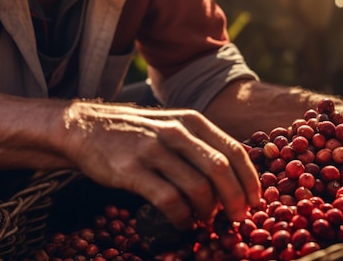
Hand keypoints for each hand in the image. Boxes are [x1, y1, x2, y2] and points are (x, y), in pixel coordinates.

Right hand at [61, 101, 261, 228]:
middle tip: (237, 219)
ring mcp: (153, 150)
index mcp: (191, 121)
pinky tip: (182, 222)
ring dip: (207, 211)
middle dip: (235, 200)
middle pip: (220, 170)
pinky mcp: (132, 170)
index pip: (233, 150)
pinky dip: (182, 217)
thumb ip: (199, 144)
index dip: (249, 180)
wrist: (86, 127)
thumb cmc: (135, 132)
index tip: (255, 201)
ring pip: (197, 187)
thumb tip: (234, 176)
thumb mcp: (171, 124)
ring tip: (205, 221)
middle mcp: (175, 132)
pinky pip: (169, 200)